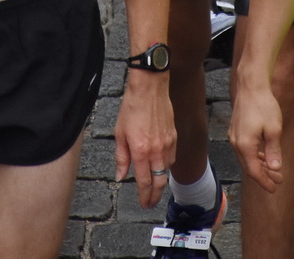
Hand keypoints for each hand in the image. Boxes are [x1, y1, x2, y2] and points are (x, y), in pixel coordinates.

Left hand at [114, 68, 175, 209]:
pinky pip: (172, 158)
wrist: (150, 88)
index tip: (143, 204)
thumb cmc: (131, 108)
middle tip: (150, 203)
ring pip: (166, 171)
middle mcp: (156, 151)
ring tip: (154, 185)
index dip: (144, 196)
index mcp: (140, 151)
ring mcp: (167, 144)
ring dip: (160, 181)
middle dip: (155, 196)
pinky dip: (166, 166)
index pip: (144, 182)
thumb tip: (120, 176)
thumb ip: (121, 157)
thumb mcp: (119, 133)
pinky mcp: (174, 137)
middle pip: (159, 182)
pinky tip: (160, 166)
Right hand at [229, 76, 284, 192]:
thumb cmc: (264, 106)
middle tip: (278, 180)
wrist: (252, 86)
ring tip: (274, 170)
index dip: (264, 181)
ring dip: (259, 165)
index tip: (274, 188)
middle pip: (249, 166)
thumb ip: (273, 151)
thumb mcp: (274, 130)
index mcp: (245, 145)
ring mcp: (234, 136)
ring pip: (246, 158)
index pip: (254, 171)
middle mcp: (236, 142)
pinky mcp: (235, 130)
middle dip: (264, 175)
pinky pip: (244, 149)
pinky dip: (254, 155)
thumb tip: (275, 169)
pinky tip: (264, 156)